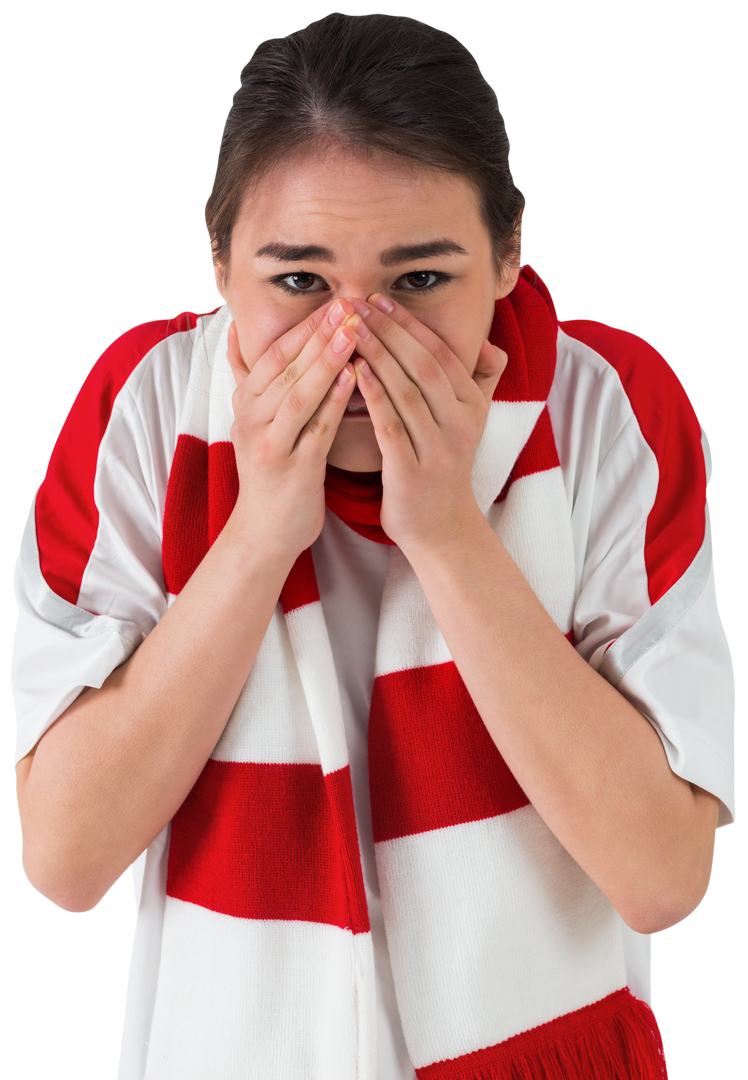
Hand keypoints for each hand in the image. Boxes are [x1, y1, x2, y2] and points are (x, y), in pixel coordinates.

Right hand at [225, 299, 358, 561]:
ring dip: (326, 360)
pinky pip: (315, 430)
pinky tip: (355, 379)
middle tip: (348, 304)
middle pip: (286, 369)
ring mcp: (269, 445)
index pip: (273, 355)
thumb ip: (247, 376)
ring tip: (353, 332)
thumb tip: (234, 330)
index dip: (303, 327)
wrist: (264, 532)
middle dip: (318, 334)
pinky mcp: (291, 470)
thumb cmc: (271, 472)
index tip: (334, 301)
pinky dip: (333, 401)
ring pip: (298, 394)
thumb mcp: (253, 420)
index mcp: (245, 404)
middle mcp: (251, 420)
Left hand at [346, 296, 507, 554]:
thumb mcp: (472, 423)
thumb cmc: (445, 468)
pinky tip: (353, 373)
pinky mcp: (412, 473)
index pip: (442, 355)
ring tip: (349, 329)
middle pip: (424, 367)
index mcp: (472, 407)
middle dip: (390, 332)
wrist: (442, 529)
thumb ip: (483, 382)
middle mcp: (459, 425)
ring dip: (378, 356)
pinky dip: (373, 397)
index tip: (381, 299)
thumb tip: (491, 345)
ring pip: (407, 393)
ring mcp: (437, 450)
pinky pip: (391, 427)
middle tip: (358, 304)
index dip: (412, 325)